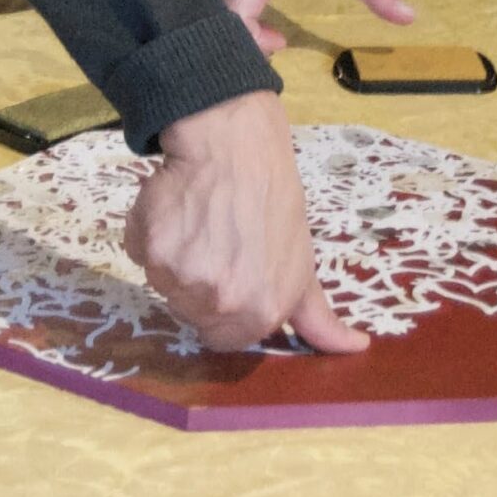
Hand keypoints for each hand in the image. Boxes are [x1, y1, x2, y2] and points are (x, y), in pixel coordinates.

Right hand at [126, 91, 367, 354]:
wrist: (236, 146)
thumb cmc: (274, 202)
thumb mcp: (305, 264)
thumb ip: (319, 317)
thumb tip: (357, 350)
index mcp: (259, 314)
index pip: (221, 339)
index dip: (222, 308)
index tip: (227, 274)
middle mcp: (219, 304)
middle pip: (188, 311)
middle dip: (196, 283)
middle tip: (213, 241)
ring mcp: (181, 277)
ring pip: (161, 280)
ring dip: (171, 254)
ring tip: (196, 220)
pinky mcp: (150, 247)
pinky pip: (139, 250)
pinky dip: (148, 230)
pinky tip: (173, 206)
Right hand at [214, 0, 412, 52]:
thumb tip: (407, 18)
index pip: (236, 16)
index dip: (252, 40)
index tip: (281, 43)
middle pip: (223, 17)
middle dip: (245, 38)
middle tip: (276, 45)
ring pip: (219, 6)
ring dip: (238, 25)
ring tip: (268, 36)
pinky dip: (234, 11)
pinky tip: (256, 17)